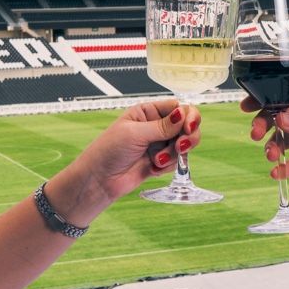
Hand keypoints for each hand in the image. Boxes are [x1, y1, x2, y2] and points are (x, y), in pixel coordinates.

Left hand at [58, 98, 201, 219]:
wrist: (99, 180)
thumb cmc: (109, 150)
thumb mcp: (135, 134)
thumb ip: (162, 126)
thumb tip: (183, 114)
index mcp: (148, 112)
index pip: (178, 108)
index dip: (188, 116)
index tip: (188, 128)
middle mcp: (156, 126)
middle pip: (187, 126)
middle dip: (188, 137)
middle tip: (181, 147)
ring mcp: (159, 145)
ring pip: (183, 145)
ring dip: (174, 154)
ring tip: (158, 160)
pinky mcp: (160, 162)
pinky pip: (176, 162)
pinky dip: (167, 166)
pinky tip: (152, 168)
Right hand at [243, 81, 288, 185]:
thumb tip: (283, 120)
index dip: (268, 99)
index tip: (249, 106)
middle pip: (282, 117)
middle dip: (266, 125)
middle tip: (257, 134)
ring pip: (287, 139)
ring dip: (275, 147)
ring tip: (271, 155)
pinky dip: (287, 166)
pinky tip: (277, 172)